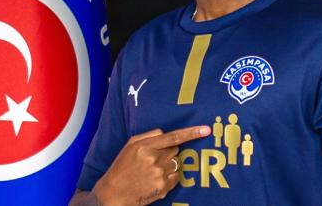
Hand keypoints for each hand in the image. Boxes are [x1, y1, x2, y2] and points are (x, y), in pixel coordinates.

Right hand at [91, 125, 210, 205]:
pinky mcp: (163, 187)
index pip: (173, 137)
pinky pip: (176, 177)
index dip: (191, 133)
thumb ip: (148, 136)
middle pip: (175, 150)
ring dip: (169, 164)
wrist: (114, 192)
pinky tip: (155, 178)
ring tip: (153, 170)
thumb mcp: (130, 145)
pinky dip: (169, 176)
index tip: (206, 129)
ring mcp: (160, 174)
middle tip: (154, 158)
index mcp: (145, 146)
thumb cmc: (122, 166)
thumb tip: (164, 133)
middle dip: (168, 152)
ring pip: (177, 163)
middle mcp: (154, 159)